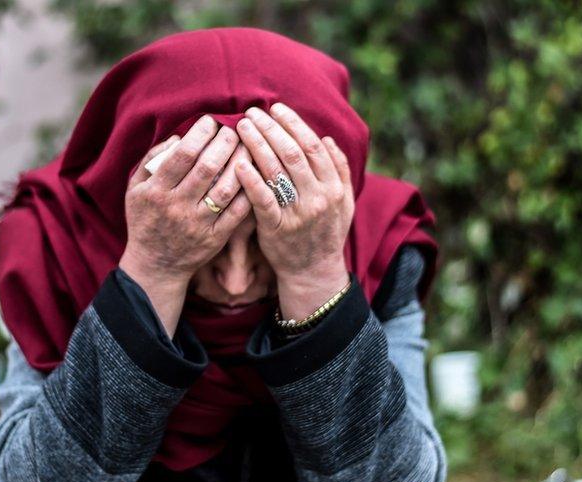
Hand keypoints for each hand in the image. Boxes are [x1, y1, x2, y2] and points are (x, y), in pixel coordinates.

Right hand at [119, 115, 251, 334]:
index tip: (211, 121)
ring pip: (226, 188)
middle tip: (235, 129)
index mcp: (156, 191)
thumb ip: (151, 160)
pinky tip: (256, 175)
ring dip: (241, 163)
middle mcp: (177, 206)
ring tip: (249, 146)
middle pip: (207, 167)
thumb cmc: (145, 220)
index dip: (200, 134)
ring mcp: (197, 223)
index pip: (182, 155)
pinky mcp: (215, 238)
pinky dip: (248, 192)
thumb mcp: (135, 190)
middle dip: (225, 143)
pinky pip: (236, 212)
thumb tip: (177, 137)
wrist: (156, 265)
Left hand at [234, 103, 353, 320]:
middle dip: (270, 128)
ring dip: (257, 144)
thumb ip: (339, 170)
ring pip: (276, 171)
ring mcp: (297, 214)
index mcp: (333, 187)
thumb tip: (328, 138)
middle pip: (292, 153)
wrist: (314, 271)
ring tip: (241, 127)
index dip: (293, 124)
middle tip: (252, 112)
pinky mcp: (277, 228)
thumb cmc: (325, 233)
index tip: (276, 108)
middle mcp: (318, 198)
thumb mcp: (344, 202)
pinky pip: (262, 200)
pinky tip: (238, 162)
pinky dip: (250, 179)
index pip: (312, 145)